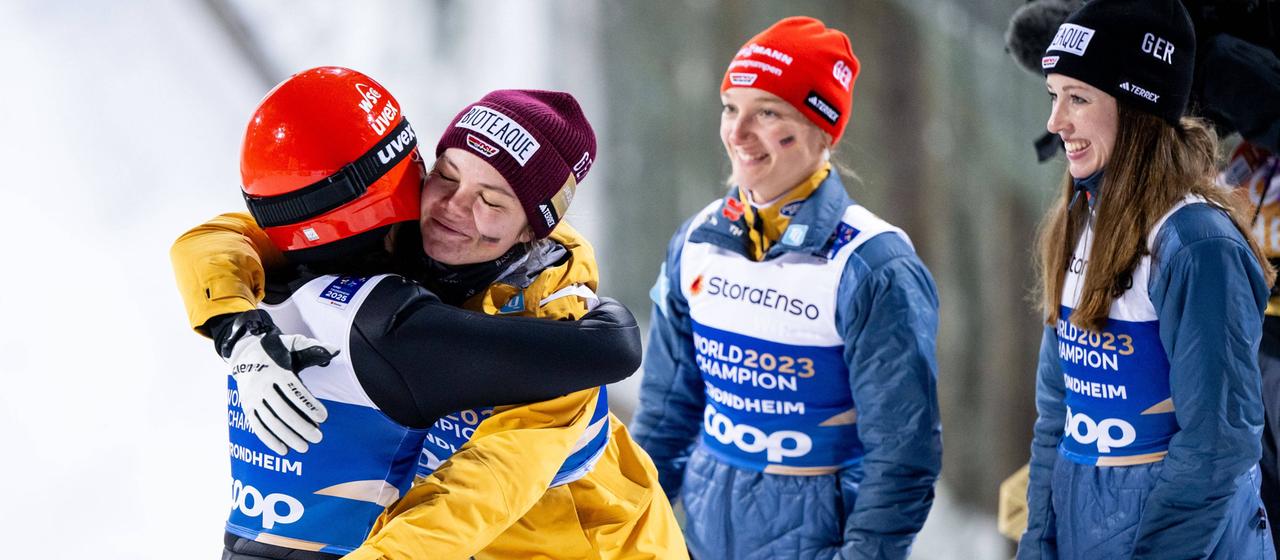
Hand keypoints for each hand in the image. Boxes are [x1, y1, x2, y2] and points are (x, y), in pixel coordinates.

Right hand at [224, 310, 337, 454]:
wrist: (244, 353)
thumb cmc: (276, 350)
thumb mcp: (292, 343)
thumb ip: (312, 347)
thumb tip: (334, 350)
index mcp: (276, 370)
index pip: (294, 391)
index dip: (309, 406)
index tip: (324, 418)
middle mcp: (262, 385)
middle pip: (283, 410)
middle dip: (301, 426)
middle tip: (318, 438)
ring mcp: (252, 398)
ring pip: (270, 421)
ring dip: (287, 436)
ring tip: (304, 447)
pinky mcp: (246, 407)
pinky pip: (257, 426)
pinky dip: (269, 439)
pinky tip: (283, 449)